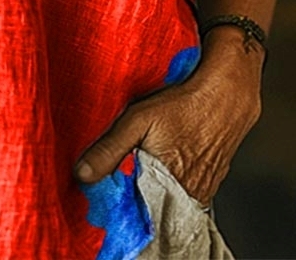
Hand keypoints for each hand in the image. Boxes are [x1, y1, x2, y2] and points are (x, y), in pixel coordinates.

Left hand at [74, 29, 264, 205]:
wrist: (227, 95)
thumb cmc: (183, 104)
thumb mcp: (137, 120)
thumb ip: (109, 149)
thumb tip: (82, 175)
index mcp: (166, 185)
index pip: (135, 214)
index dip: (117, 206)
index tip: (102, 197)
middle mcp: (188, 195)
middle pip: (152, 211)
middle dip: (134, 201)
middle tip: (121, 181)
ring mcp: (202, 192)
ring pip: (169, 205)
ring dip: (152, 196)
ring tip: (140, 175)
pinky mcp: (210, 185)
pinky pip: (185, 198)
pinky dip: (170, 190)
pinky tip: (162, 172)